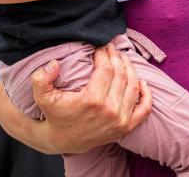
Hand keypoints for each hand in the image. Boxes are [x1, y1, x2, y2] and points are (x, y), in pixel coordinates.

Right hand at [30, 44, 152, 153]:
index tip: (100, 47)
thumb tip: (54, 63)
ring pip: (133, 86)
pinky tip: (141, 81)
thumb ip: (42, 79)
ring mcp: (120, 120)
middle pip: (121, 75)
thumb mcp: (43, 97)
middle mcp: (110, 110)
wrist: (62, 141)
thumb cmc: (54, 115)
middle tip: (111, 48)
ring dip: (130, 69)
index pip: (107, 69)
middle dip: (117, 58)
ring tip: (122, 59)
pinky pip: (144, 109)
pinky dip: (146, 94)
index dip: (104, 54)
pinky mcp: (126, 127)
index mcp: (93, 100)